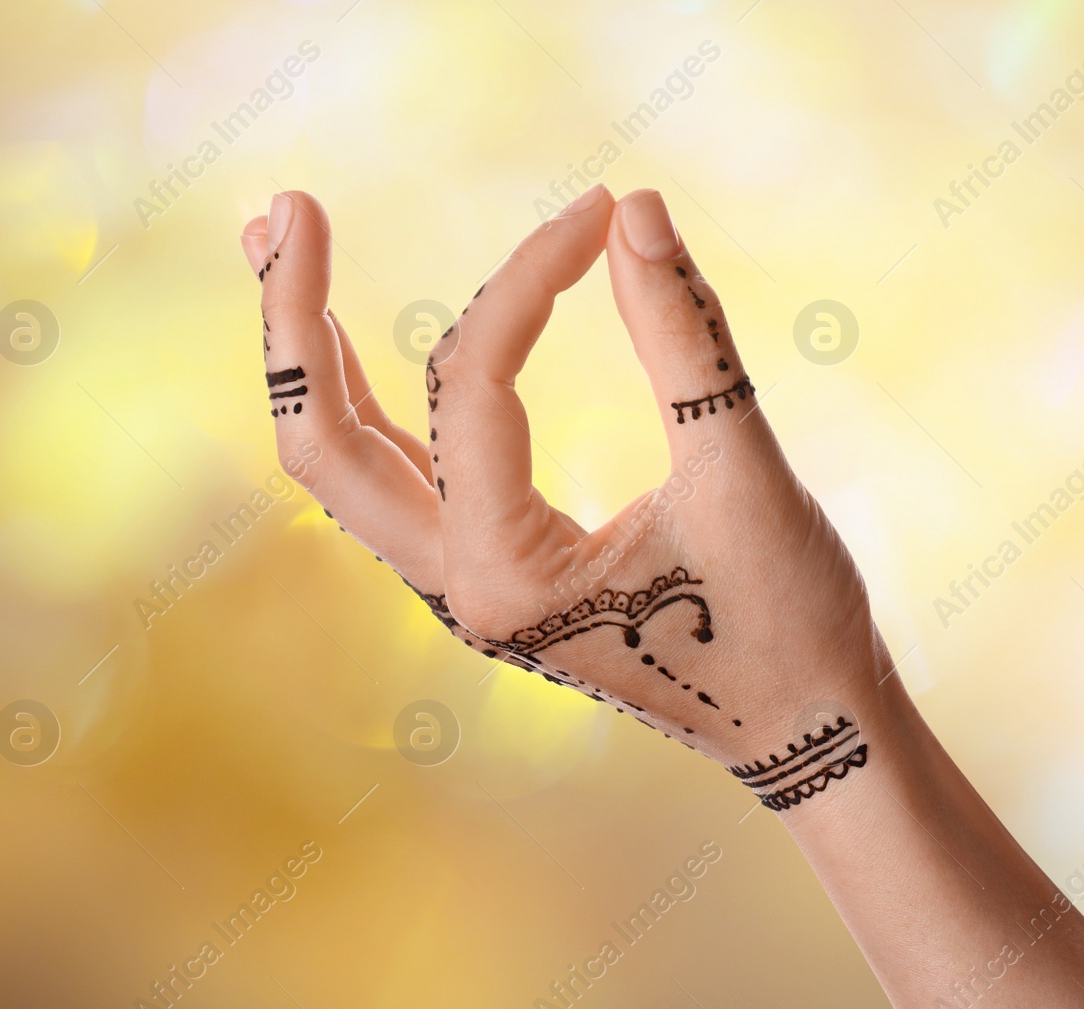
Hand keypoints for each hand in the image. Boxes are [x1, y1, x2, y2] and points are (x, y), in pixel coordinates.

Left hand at [239, 186, 886, 808]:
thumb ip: (685, 338)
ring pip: (348, 465)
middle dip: (295, 321)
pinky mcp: (490, 572)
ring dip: (312, 360)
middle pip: (327, 445)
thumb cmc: (788, 619)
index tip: (601, 210)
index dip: (528, 278)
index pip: (473, 386)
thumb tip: (635, 208)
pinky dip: (366, 403)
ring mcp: (465, 587)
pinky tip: (348, 343)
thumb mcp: (741, 473)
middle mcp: (461, 591)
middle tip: (284, 207)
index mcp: (509, 579)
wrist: (806, 726)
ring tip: (278, 243)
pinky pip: (398, 480)